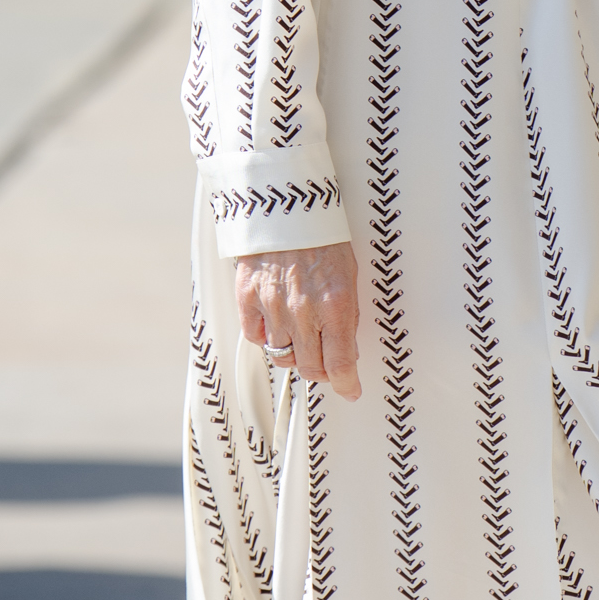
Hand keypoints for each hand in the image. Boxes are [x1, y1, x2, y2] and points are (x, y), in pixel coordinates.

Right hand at [236, 245, 361, 398]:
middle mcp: (303, 310)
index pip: (341, 362)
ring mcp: (272, 306)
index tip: (351, 390)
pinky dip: (268, 338)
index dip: (347, 384)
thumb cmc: (322, 239)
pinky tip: (277, 325)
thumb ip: (347, 316)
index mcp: (335, 304)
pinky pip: (256, 337)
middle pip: (310, 367)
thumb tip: (347, 350)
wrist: (286, 208)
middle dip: (322, 372)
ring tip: (303, 338)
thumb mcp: (350, 276)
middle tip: (327, 366)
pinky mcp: (247, 298)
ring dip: (295, 354)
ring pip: (282, 355)